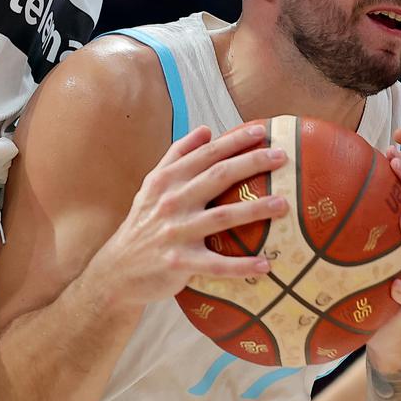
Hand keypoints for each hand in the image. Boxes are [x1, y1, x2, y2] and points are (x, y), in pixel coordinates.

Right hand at [84, 124, 287, 308]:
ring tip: (284, 205)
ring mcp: (175, 233)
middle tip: (282, 157)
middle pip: (218, 177)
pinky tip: (266, 264)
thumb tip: (206, 130)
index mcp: (166, 181)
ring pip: (222, 217)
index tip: (261, 131)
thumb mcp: (153, 186)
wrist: (117, 271)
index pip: (205, 155)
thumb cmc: (144, 223)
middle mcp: (171, 202)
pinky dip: (241, 266)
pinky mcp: (179, 263)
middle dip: (251, 163)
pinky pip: (216, 264)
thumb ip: (178, 156)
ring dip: (255, 209)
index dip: (234, 141)